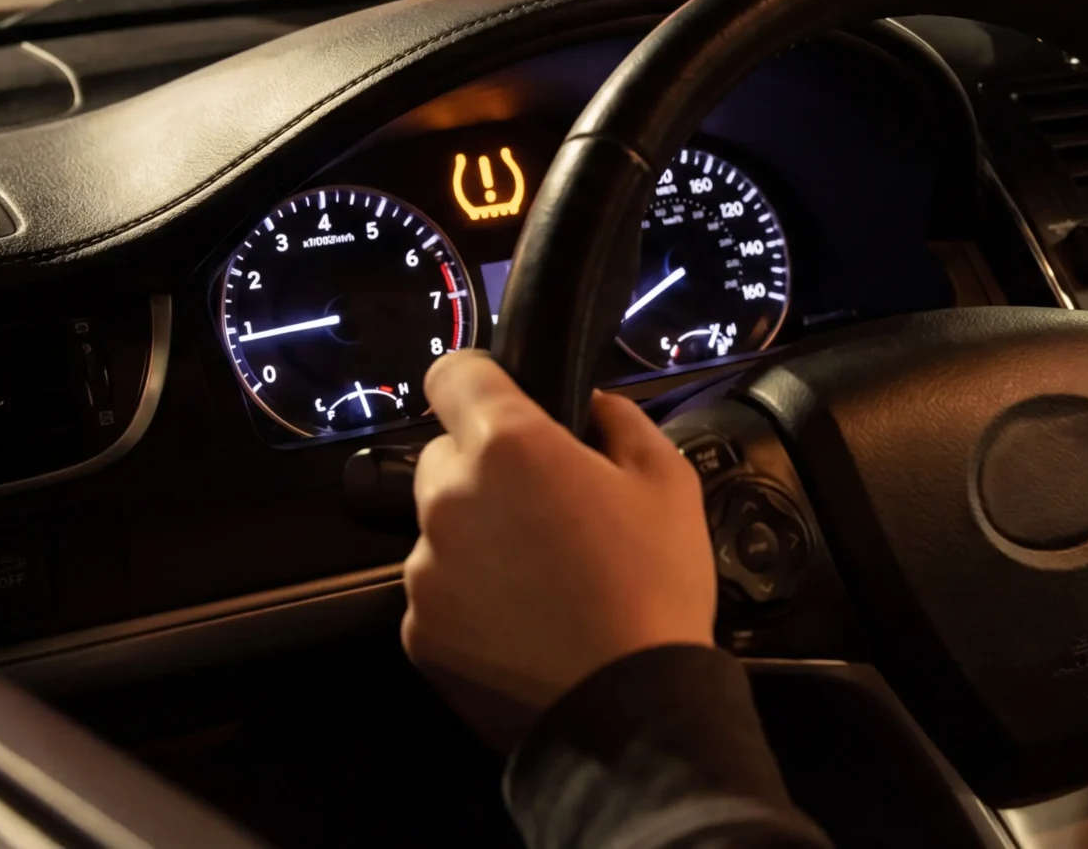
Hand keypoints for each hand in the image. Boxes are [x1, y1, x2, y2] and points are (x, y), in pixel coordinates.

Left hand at [401, 351, 716, 748]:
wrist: (629, 713)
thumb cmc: (655, 589)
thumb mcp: (669, 482)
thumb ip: (621, 422)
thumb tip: (591, 406)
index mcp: (509, 446)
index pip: (452, 374)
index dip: (479, 381)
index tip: (503, 401)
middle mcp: (450, 499)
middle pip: (444, 456)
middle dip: (484, 470)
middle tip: (546, 510)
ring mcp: (426, 570)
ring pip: (440, 527)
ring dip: (477, 538)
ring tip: (541, 580)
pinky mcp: (419, 630)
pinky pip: (439, 592)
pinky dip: (470, 599)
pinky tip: (524, 623)